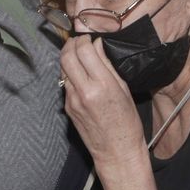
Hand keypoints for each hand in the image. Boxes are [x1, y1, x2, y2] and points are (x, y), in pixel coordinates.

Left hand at [60, 35, 144, 164]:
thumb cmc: (127, 122)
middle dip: (72, 44)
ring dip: (69, 57)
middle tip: (80, 42)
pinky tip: (80, 74)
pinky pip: (65, 83)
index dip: (86, 39)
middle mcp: (84, 91)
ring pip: (62, 68)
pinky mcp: (67, 107)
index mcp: (102, 85)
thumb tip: (97, 45)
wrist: (116, 151)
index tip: (91, 38)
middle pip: (67, 56)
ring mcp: (72, 100)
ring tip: (79, 55)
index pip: (85, 51)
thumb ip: (108, 66)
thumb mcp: (123, 89)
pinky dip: (70, 73)